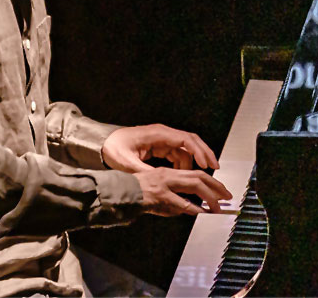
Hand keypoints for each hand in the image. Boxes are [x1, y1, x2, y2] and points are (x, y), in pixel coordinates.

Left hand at [102, 123, 219, 172]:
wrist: (102, 142)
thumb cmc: (113, 148)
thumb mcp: (127, 162)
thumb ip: (145, 172)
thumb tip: (160, 183)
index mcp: (158, 134)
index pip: (186, 139)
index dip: (199, 151)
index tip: (207, 164)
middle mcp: (164, 134)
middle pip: (192, 141)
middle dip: (205, 154)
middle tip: (215, 168)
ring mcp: (163, 140)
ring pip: (187, 149)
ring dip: (195, 161)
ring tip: (201, 177)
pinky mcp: (161, 146)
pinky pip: (179, 153)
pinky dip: (185, 163)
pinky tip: (186, 174)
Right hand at [135, 167, 233, 216]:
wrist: (119, 193)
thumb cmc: (137, 192)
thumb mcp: (159, 189)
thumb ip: (176, 195)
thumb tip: (192, 207)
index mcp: (170, 172)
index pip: (197, 174)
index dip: (213, 182)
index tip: (223, 190)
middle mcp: (169, 175)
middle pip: (200, 177)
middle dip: (217, 187)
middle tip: (227, 197)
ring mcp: (164, 185)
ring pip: (194, 186)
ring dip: (208, 197)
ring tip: (217, 207)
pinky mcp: (159, 196)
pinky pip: (180, 202)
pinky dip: (192, 207)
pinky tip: (200, 212)